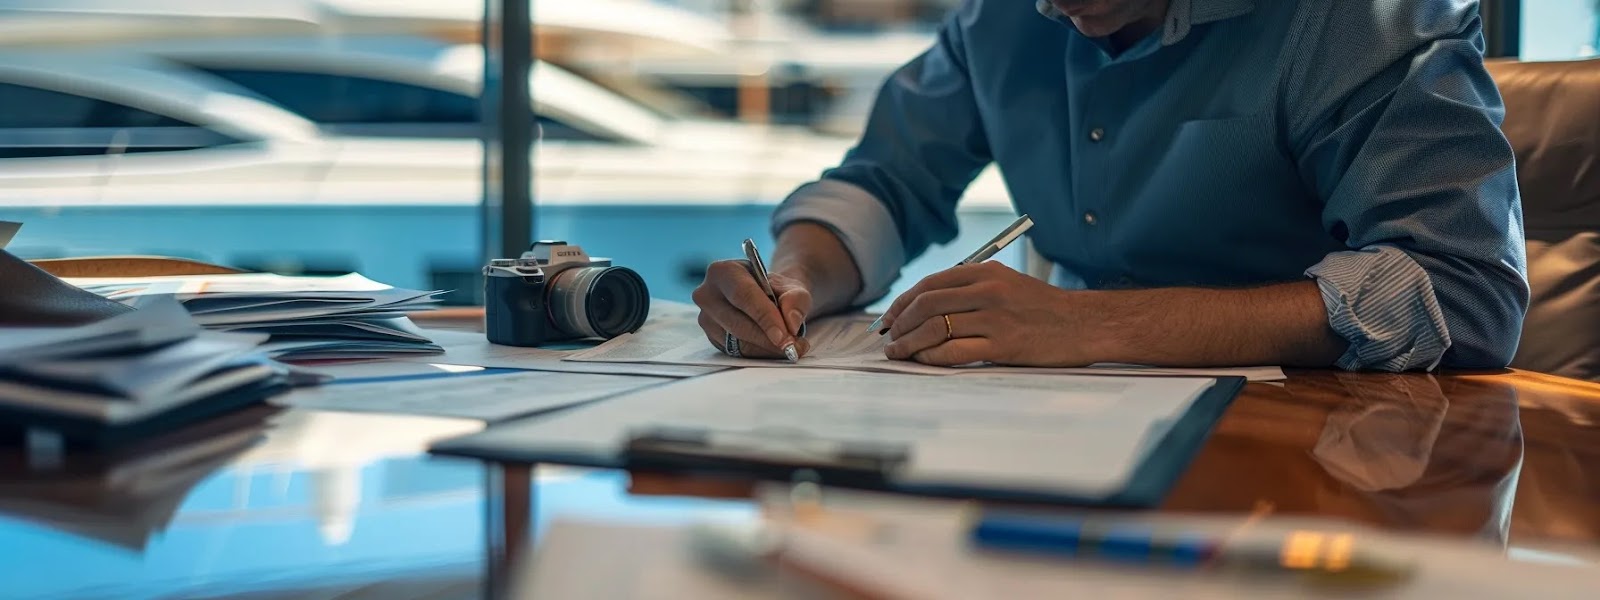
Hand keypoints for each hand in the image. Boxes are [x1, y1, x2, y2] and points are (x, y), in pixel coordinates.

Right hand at [692, 259, 810, 359]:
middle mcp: (707, 294)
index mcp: (723, 271)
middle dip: (769, 339)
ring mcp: (706, 319)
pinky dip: (761, 354)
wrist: (765, 297)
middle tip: (795, 347)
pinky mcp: (712, 338)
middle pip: (738, 323)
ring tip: (793, 347)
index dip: (765, 318)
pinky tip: (776, 349)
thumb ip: (796, 299)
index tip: (786, 336)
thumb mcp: (792, 287)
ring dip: (768, 349)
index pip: (744, 296)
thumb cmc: (775, 289)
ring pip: (737, 342)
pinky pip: (737, 353)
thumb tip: (791, 323)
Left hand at [879, 261, 1107, 366]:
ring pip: (936, 328)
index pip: (930, 284)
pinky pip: (955, 351)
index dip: (902, 302)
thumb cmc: (1043, 308)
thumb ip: (971, 288)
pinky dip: (932, 356)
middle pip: (927, 304)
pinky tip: (923, 360)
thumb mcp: (1007, 283)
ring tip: (897, 352)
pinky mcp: (1003, 346)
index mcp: (986, 272)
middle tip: (888, 337)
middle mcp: (988, 291)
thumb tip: (925, 306)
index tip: (889, 317)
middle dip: (899, 322)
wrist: (1084, 325)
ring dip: (909, 342)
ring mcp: (995, 318)